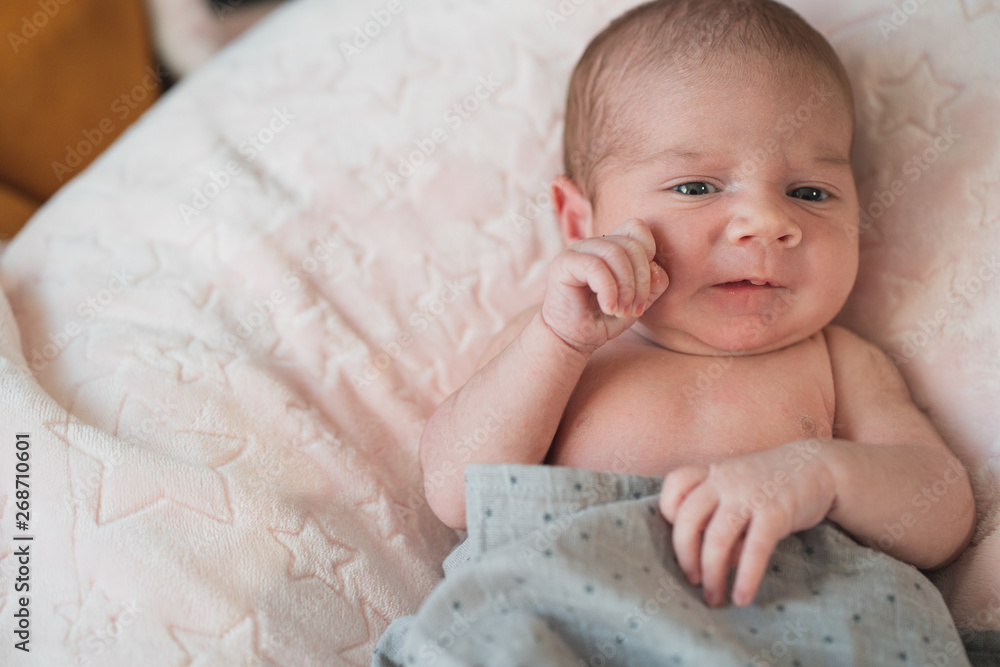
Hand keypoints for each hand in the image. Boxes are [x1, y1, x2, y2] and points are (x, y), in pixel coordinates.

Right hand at [541, 218, 668, 354]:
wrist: (572, 339)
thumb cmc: (603, 320)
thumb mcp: (637, 302)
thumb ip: (653, 285)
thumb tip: (656, 270)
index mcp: (611, 247)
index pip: (637, 228)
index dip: (648, 256)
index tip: (644, 290)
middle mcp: (594, 244)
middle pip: (631, 245)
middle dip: (640, 281)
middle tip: (634, 310)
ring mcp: (577, 250)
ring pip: (615, 253)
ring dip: (626, 288)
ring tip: (621, 311)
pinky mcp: (564, 263)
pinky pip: (595, 267)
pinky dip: (608, 291)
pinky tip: (609, 309)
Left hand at [658, 440, 835, 606]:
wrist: (818, 466)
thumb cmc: (770, 484)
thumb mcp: (739, 491)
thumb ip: (721, 519)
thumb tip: (716, 563)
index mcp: (712, 472)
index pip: (675, 484)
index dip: (667, 511)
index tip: (677, 536)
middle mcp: (725, 481)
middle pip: (687, 518)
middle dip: (685, 555)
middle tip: (692, 579)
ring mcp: (749, 495)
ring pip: (716, 537)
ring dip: (711, 573)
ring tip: (713, 596)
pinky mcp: (776, 512)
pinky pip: (754, 549)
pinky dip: (746, 577)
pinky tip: (742, 597)